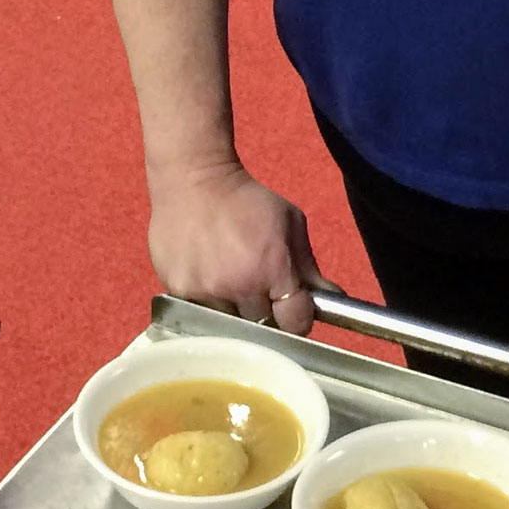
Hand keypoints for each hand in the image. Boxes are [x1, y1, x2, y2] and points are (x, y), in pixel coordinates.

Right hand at [147, 159, 325, 332]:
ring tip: (230, 286)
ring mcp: (205, 291)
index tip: (291, 309)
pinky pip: (198, 316)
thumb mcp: (290, 222)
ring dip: (234, 313)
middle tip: (260, 294)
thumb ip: (309, 266)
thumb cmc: (246, 199)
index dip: (297, 318)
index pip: (296, 323)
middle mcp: (239, 284)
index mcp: (273, 268)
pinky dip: (206, 305)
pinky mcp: (177, 290)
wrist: (192, 179)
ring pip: (229, 327)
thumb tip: (331, 299)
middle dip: (266, 315)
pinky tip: (207, 281)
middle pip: (263, 329)